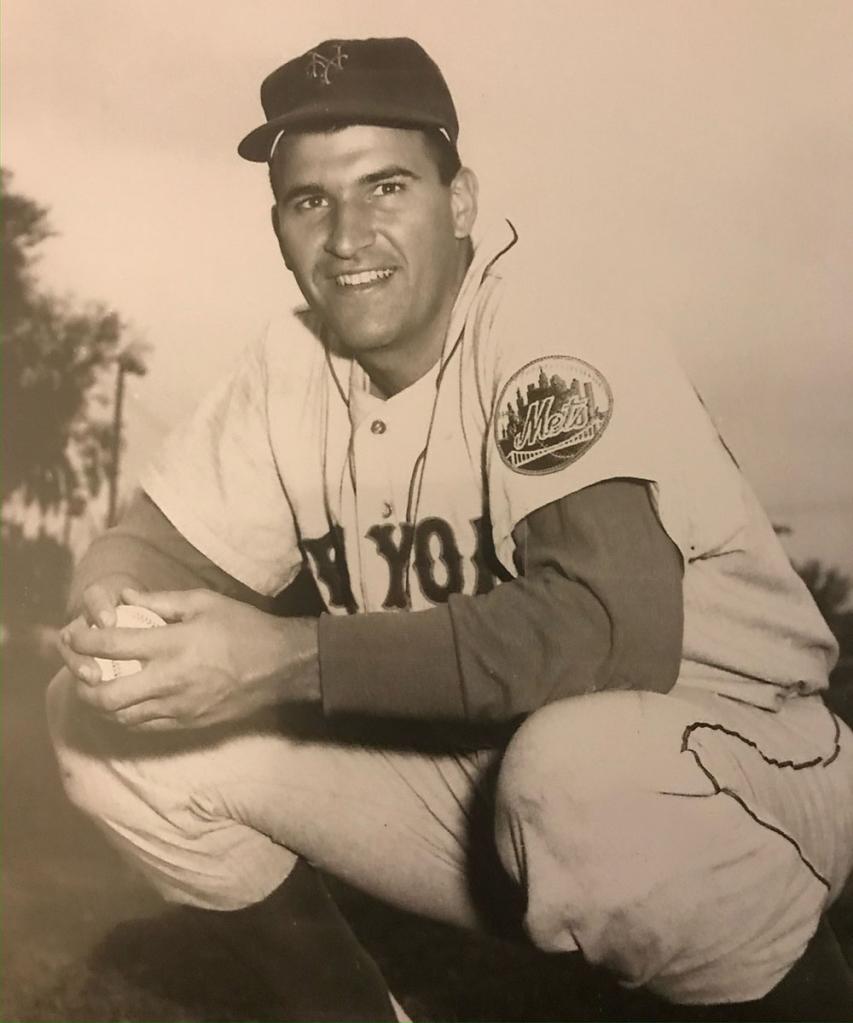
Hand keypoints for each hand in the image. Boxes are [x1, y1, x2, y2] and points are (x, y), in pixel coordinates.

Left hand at [63, 588, 319, 731]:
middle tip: (79, 669)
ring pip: (121, 717)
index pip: (113, 646)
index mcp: (175, 644)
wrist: (280, 666)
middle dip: (83, 683)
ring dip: (100, 703)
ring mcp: (179, 707)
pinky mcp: (187, 723)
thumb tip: (125, 597)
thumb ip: (161, 600)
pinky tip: (124, 701)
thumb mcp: (204, 602)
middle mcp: (171, 680)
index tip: (74, 635)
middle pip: (107, 695)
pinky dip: (125, 715)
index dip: (85, 641)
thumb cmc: (244, 628)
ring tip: (97, 685)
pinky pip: (144, 726)